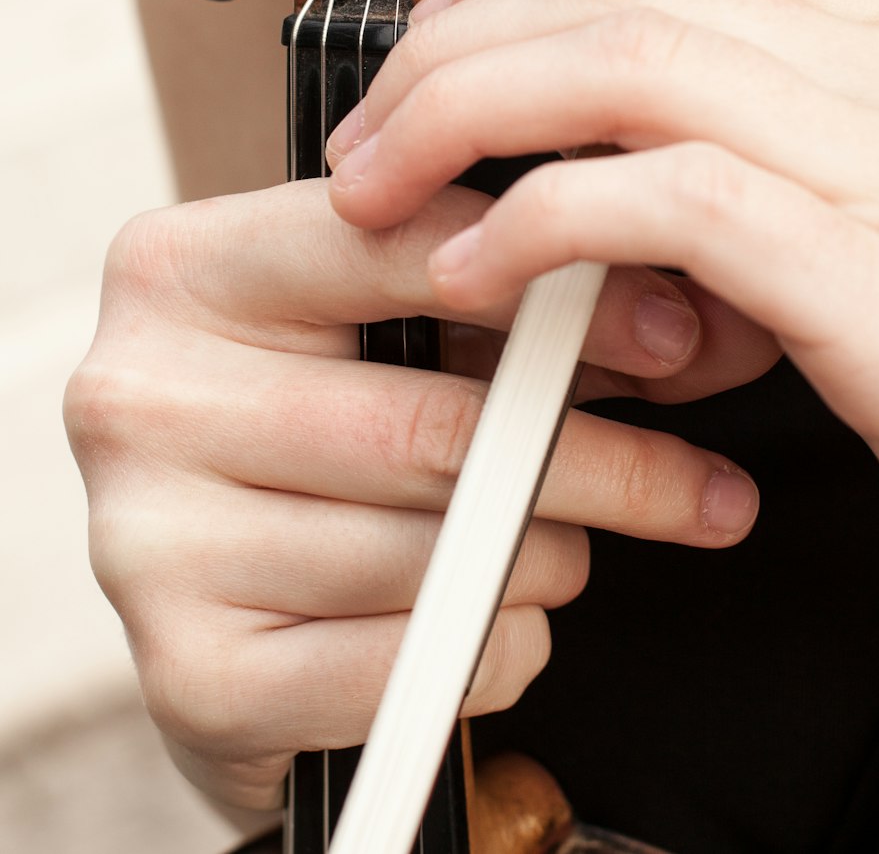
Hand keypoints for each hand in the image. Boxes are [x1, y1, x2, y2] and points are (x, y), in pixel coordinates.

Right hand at [65, 175, 761, 810]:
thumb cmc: (320, 421)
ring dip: (546, 557)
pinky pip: (407, 667)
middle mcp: (137, 394)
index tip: (672, 327)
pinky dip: (494, 647)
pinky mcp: (190, 672)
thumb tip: (671, 305)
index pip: (386, 245)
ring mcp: (147, 540)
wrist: (218, 580)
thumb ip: (492, 294)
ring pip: (429, 552)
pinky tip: (494, 617)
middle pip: (423, 424)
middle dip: (597, 461)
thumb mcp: (383, 324)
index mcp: (180, 269)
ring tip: (564, 542)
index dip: (550, 285)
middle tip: (702, 485)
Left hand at [328, 0, 878, 616]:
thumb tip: (577, 201)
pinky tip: (482, 270)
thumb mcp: (866, 239)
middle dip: (459, 38)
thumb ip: (736, 195)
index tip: (444, 28)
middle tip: (378, 126)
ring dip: (471, 112)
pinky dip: (547, 222)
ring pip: (636, 61)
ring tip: (391, 186)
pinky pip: (682, 205)